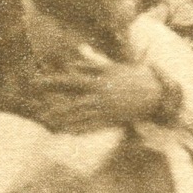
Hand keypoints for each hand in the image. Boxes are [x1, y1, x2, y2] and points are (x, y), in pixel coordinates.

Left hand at [31, 59, 164, 132]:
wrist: (157, 92)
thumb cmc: (133, 76)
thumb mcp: (112, 67)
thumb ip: (91, 64)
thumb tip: (73, 61)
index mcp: (99, 80)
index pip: (71, 81)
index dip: (53, 82)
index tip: (36, 82)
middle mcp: (101, 96)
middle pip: (73, 103)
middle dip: (55, 108)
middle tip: (39, 112)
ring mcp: (106, 109)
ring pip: (80, 116)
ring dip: (64, 120)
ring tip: (49, 123)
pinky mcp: (112, 120)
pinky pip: (93, 127)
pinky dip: (80, 129)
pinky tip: (67, 132)